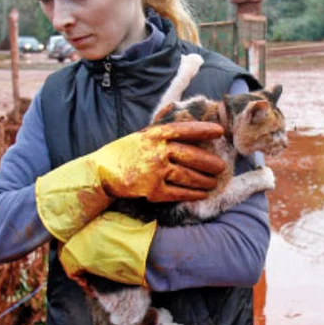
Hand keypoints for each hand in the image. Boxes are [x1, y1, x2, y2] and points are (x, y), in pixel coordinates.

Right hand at [95, 121, 225, 201]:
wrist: (101, 173)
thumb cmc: (125, 153)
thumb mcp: (142, 136)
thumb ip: (163, 135)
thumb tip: (192, 134)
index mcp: (154, 135)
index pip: (183, 130)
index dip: (203, 130)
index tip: (219, 131)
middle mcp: (156, 151)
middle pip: (191, 155)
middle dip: (210, 162)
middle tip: (222, 167)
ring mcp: (155, 171)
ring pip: (188, 176)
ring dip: (205, 180)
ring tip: (214, 182)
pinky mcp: (153, 191)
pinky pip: (179, 193)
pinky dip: (193, 194)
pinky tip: (202, 194)